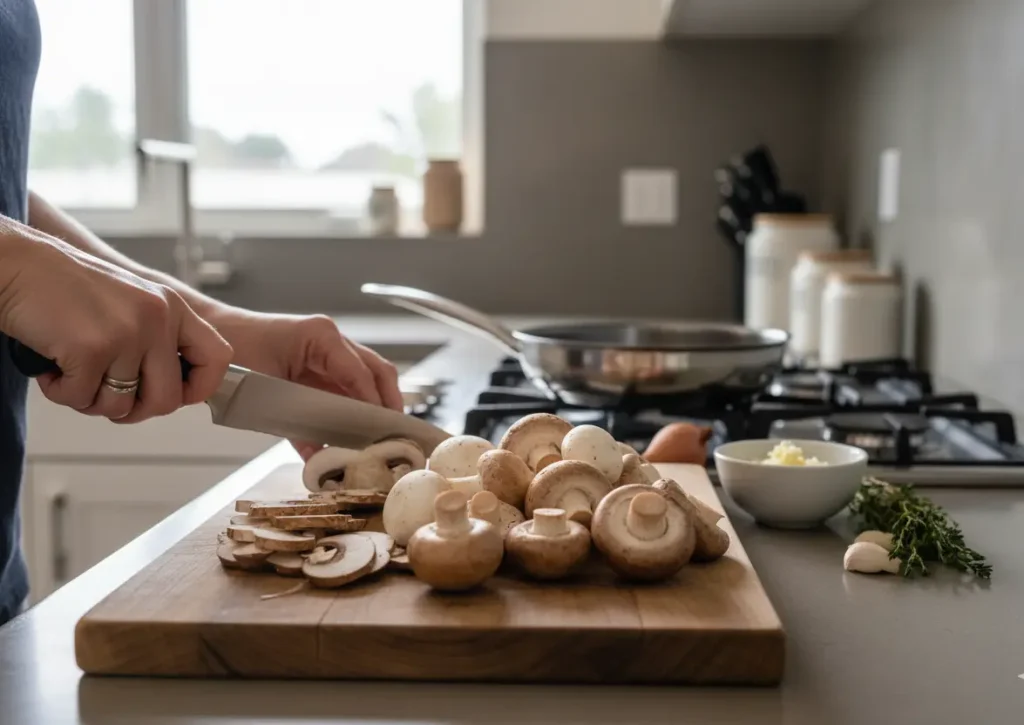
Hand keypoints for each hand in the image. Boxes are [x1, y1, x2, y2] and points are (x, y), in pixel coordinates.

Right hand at [0, 226, 232, 421]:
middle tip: (106, 396)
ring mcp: (126, 334)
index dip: (199, 388)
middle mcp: (157, 318)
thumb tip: (170, 392)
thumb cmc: (62, 288)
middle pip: (168, 400)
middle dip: (135, 411)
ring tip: (72, 373)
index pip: (218, 358)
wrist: (13, 264)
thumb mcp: (128, 303)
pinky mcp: (91, 349)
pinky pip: (81, 399)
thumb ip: (155, 339)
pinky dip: (61, 392)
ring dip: (91, 401)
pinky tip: (51, 367)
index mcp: (172, 307)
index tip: (175, 396)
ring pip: (121, 406)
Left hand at [208, 309, 402, 458]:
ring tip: (380, 435)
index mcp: (321, 336)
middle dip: (388, 404)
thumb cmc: (233, 351)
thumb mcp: (266, 390)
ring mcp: (329, 352)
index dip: (373, 403)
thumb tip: (320, 457)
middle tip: (393, 435)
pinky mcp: (321, 366)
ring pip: (369, 378)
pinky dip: (356, 407)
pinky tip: (354, 430)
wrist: (212, 336)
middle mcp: (332, 341)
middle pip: (377, 371)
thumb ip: (296, 425)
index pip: (360, 372)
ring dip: (376, 406)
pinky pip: (349, 386)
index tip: (381, 430)